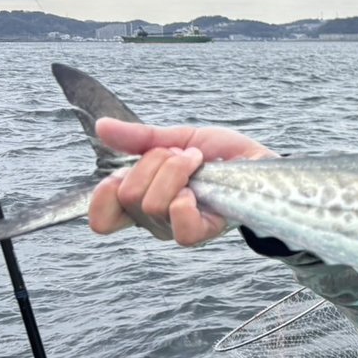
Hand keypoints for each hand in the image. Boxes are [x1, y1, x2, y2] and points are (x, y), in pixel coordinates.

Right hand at [89, 118, 277, 245]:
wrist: (256, 160)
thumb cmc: (219, 155)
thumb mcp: (177, 138)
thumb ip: (139, 138)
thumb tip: (101, 126)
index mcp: (143, 199)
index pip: (103, 218)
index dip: (102, 197)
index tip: (121, 174)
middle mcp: (155, 219)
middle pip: (128, 196)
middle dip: (155, 162)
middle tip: (182, 155)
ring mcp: (178, 227)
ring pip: (152, 204)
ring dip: (176, 171)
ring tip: (197, 163)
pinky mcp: (204, 231)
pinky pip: (179, 226)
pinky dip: (184, 199)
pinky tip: (198, 187)